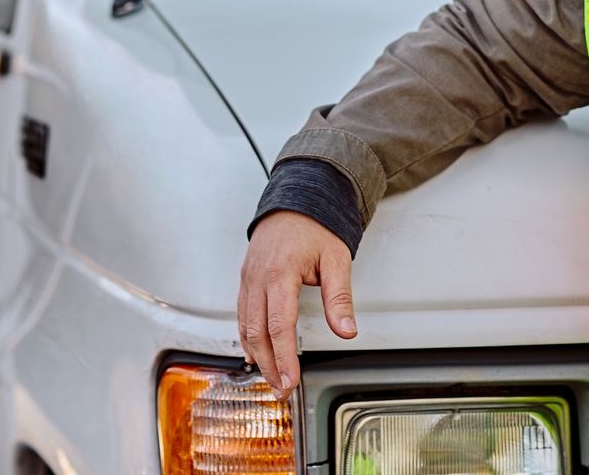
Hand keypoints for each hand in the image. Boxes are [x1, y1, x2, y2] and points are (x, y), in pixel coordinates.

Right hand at [238, 211, 355, 396]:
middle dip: (269, 365)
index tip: (290, 380)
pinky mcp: (246, 278)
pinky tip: (253, 353)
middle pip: (258, 332)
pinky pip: (241, 313)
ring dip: (257, 356)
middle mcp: (258, 277)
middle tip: (281, 390)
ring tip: (270, 379)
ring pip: (246, 326)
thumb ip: (339, 298)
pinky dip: (246, 337)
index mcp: (280, 272)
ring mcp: (248, 277)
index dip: (284, 358)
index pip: (279, 325)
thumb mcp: (337, 258)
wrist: (296, 199)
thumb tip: (347, 330)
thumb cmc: (316, 225)